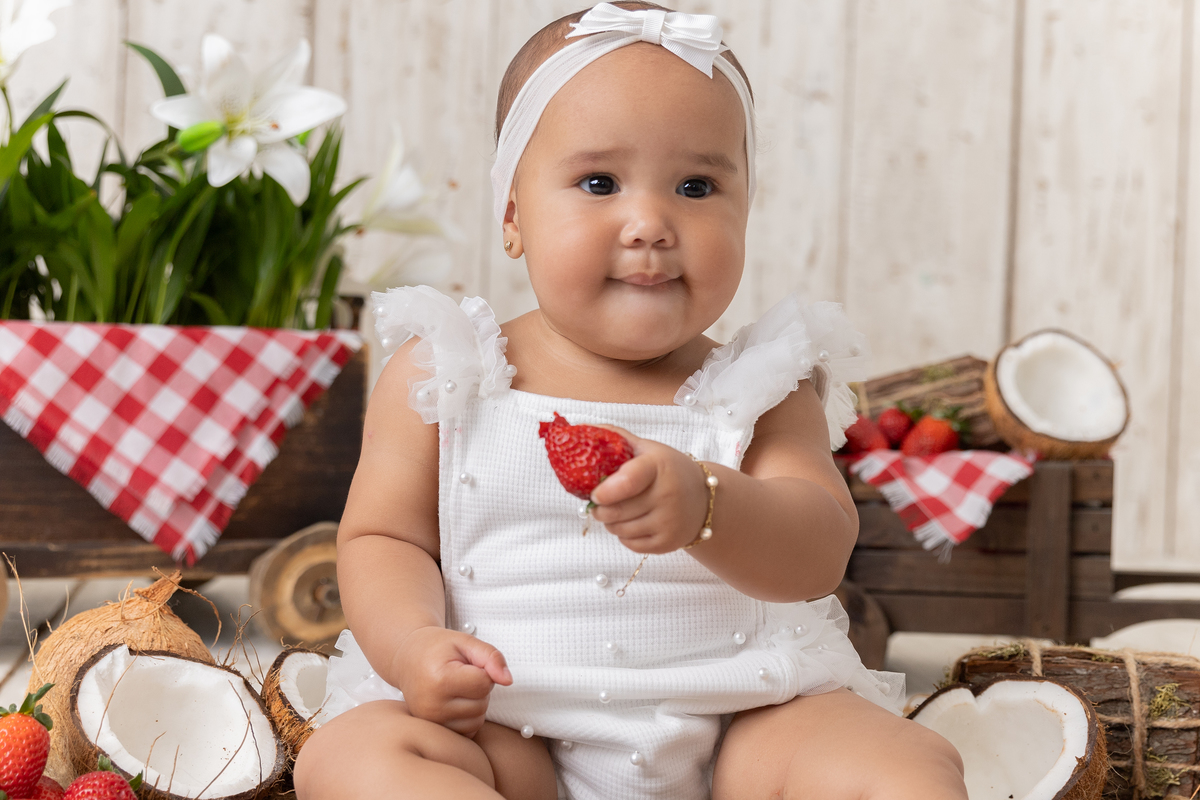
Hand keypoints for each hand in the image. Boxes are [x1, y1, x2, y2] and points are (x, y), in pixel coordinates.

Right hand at [389, 626, 512, 736]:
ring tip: (456, 687)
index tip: (466, 663)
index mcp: (440, 680)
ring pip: (477, 721)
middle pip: (482, 704)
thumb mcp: (465, 642)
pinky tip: (454, 702)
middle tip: (460, 674)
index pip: (484, 683)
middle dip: (479, 688)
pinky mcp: (433, 732)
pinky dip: (468, 718)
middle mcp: (432, 706)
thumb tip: (508, 680)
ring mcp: (430, 723)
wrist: (407, 659)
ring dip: (474, 704)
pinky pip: (468, 732)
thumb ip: (491, 657)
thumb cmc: (438, 648)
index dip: (483, 670)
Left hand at [588, 426, 709, 553]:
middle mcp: (667, 495)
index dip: (604, 491)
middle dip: (599, 509)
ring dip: (610, 523)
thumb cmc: (669, 470)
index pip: (627, 482)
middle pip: (616, 512)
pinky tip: (632, 523)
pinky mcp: (668, 543)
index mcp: (659, 466)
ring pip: (620, 530)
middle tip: (599, 503)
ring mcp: (669, 522)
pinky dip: (624, 535)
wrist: (705, 499)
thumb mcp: (649, 449)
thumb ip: (617, 439)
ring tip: (616, 512)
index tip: (594, 494)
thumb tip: (581, 429)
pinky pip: (630, 544)